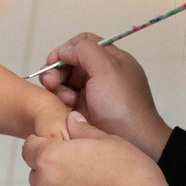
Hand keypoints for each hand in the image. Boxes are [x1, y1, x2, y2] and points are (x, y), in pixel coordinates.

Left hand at [23, 112, 178, 185]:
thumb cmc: (129, 175)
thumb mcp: (109, 141)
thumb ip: (83, 130)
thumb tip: (71, 119)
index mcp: (49, 158)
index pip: (29, 147)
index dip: (44, 144)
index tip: (62, 146)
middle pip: (37, 172)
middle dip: (53, 168)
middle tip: (81, 169)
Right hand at [38, 33, 171, 160]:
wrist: (134, 142)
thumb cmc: (121, 104)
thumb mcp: (107, 68)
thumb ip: (84, 50)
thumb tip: (64, 51)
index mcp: (112, 59)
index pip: (84, 42)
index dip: (67, 48)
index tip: (54, 60)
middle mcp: (102, 74)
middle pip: (71, 62)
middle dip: (57, 70)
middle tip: (51, 83)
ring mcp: (93, 93)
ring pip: (65, 81)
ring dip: (59, 87)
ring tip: (64, 99)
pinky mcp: (85, 110)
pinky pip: (66, 99)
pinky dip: (63, 101)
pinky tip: (68, 109)